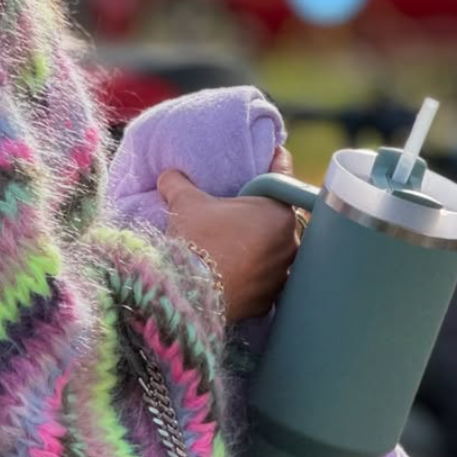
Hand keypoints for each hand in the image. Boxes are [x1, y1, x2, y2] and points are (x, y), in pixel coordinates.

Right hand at [157, 145, 299, 323]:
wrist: (190, 290)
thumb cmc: (196, 238)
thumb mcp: (185, 202)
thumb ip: (178, 183)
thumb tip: (167, 175)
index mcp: (277, 212)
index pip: (282, 178)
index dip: (277, 164)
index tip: (277, 155)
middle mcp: (288, 243)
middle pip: (280, 220)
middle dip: (264, 216)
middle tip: (245, 212)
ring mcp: (280, 275)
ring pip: (275, 254)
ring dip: (262, 249)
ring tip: (240, 247)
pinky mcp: (268, 302)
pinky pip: (264, 283)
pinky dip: (253, 278)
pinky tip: (237, 274)